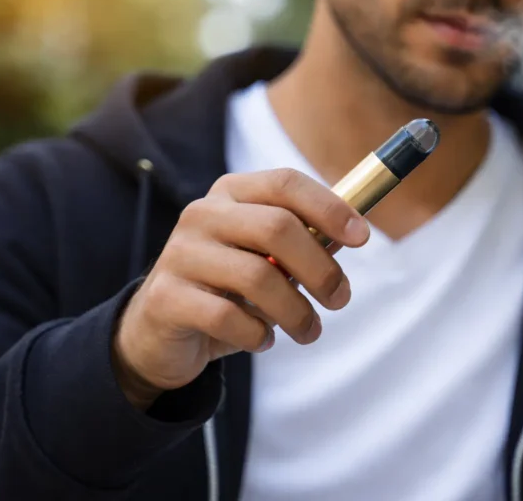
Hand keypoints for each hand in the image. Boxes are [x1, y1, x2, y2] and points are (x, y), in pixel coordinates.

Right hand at [113, 169, 369, 408]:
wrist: (161, 329)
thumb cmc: (228, 287)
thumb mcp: (267, 258)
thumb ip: (305, 243)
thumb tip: (352, 234)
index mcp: (232, 193)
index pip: (285, 183)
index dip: (329, 207)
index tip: (362, 237)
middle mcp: (203, 214)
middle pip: (278, 227)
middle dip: (321, 270)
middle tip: (340, 299)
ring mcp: (180, 253)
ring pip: (258, 277)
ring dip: (296, 312)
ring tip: (308, 331)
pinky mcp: (166, 297)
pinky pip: (228, 317)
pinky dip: (258, 335)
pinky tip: (262, 340)